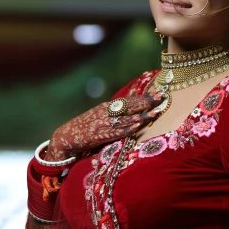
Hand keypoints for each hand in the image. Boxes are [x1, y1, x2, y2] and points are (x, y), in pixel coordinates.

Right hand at [46, 91, 164, 160]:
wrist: (66, 136)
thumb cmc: (86, 125)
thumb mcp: (100, 114)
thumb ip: (115, 111)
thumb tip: (132, 106)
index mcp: (107, 106)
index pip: (129, 100)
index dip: (144, 96)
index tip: (157, 92)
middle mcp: (106, 113)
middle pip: (130, 106)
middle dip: (146, 102)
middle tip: (161, 97)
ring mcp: (103, 124)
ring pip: (126, 119)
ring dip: (141, 116)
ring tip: (155, 113)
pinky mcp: (100, 136)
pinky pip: (116, 132)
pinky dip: (127, 129)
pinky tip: (136, 127)